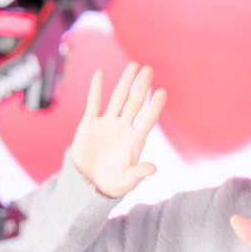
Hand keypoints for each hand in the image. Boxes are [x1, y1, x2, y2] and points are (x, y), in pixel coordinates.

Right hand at [70, 62, 166, 197]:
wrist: (87, 185)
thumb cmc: (112, 184)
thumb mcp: (126, 181)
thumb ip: (138, 173)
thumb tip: (153, 169)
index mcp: (134, 141)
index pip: (147, 120)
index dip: (154, 107)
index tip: (162, 92)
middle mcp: (123, 128)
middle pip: (134, 103)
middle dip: (141, 86)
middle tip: (149, 69)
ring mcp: (107, 124)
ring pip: (117, 98)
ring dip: (124, 82)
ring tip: (133, 66)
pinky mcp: (89, 124)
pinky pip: (93, 102)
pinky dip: (96, 88)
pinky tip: (100, 73)